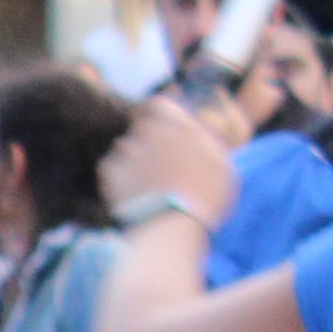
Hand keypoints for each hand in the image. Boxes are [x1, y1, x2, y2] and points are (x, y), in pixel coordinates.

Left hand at [103, 99, 235, 226]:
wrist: (171, 226)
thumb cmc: (205, 199)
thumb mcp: (222, 166)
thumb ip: (208, 142)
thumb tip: (198, 129)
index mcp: (179, 127)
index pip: (160, 105)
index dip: (156, 114)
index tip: (157, 125)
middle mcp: (151, 131)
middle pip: (142, 128)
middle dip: (147, 143)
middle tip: (157, 168)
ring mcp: (128, 150)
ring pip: (126, 147)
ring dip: (133, 160)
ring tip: (146, 186)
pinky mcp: (110, 169)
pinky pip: (111, 167)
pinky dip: (118, 178)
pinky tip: (131, 194)